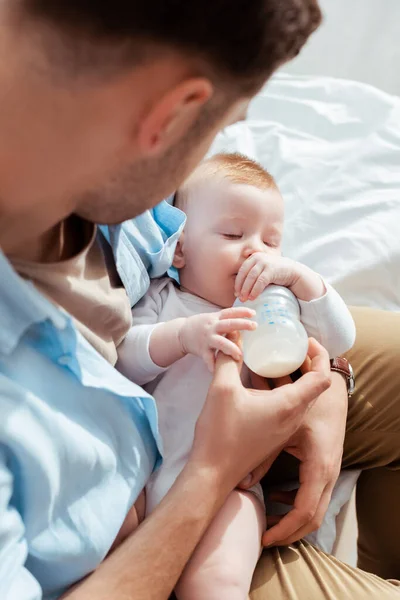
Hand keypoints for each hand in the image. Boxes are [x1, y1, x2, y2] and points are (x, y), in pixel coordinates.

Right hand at [179, 307, 256, 371]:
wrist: (181, 333)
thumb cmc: (201, 325)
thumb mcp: (212, 317)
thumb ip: (226, 319)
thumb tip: (244, 318)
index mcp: (216, 318)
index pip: (230, 312)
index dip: (242, 312)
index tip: (253, 313)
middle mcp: (212, 327)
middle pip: (228, 324)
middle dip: (242, 325)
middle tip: (254, 326)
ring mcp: (207, 338)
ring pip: (220, 342)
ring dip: (231, 348)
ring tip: (239, 355)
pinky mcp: (202, 350)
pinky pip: (208, 358)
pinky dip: (212, 365)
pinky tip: (218, 370)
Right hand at [189, 337, 330, 497]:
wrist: (213, 474)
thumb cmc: (221, 433)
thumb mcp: (222, 389)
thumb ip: (228, 359)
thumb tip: (232, 337)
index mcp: (289, 406)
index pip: (322, 378)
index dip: (321, 355)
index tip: (306, 340)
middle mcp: (294, 418)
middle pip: (316, 386)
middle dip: (309, 362)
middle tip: (293, 344)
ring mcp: (286, 429)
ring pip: (302, 397)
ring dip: (296, 376)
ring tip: (279, 358)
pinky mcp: (275, 434)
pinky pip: (290, 407)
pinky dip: (284, 389)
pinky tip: (261, 381)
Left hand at [235, 253, 325, 301]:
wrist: (294, 272)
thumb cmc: (277, 274)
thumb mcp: (263, 270)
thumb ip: (253, 274)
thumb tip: (240, 289)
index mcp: (254, 257)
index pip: (242, 270)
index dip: (238, 282)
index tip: (236, 292)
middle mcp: (258, 258)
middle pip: (245, 274)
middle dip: (241, 287)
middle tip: (239, 297)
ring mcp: (264, 262)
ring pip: (251, 278)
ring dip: (246, 290)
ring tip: (245, 299)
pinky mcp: (271, 269)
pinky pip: (260, 282)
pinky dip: (255, 290)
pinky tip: (253, 297)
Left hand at [240, 358, 346, 546]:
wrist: (329, 392)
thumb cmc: (306, 406)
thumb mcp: (283, 429)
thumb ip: (264, 455)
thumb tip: (242, 482)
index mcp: (319, 467)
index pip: (305, 511)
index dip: (284, 529)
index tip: (264, 537)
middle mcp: (328, 475)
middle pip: (312, 520)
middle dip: (288, 534)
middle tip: (264, 540)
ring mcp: (330, 473)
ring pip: (315, 512)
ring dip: (293, 523)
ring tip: (268, 526)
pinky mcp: (325, 469)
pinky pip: (313, 498)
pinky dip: (296, 506)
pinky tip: (277, 500)